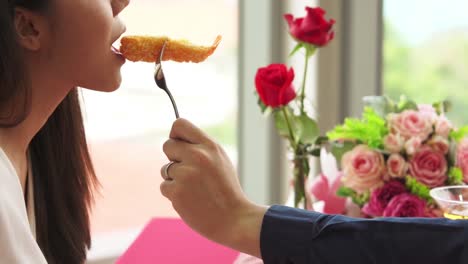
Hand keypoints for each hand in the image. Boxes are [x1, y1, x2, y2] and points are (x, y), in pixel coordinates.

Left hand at [160, 118, 266, 256]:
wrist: (234, 219)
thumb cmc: (226, 189)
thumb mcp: (220, 160)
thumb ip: (201, 148)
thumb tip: (175, 139)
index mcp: (210, 145)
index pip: (179, 124)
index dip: (175, 135)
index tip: (179, 145)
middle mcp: (197, 156)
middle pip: (167, 145)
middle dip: (173, 158)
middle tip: (188, 172)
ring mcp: (185, 174)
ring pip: (165, 169)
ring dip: (174, 178)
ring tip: (194, 189)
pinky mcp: (176, 191)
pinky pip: (164, 186)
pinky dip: (174, 194)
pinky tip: (190, 199)